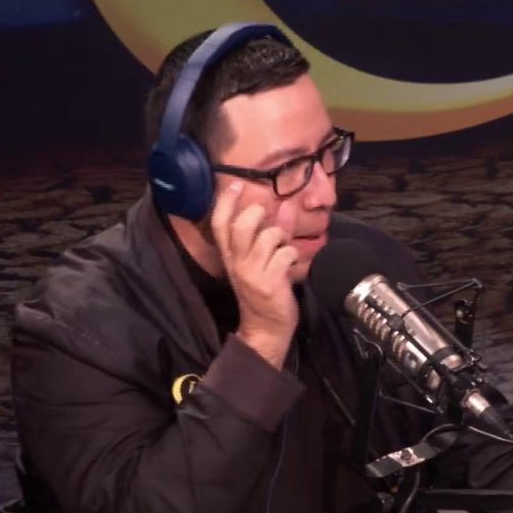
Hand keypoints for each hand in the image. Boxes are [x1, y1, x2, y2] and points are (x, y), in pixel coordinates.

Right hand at [211, 180, 299, 368]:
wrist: (265, 329)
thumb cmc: (264, 292)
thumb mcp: (260, 262)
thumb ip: (271, 234)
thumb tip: (285, 206)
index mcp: (230, 257)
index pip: (219, 224)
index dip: (225, 202)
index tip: (236, 183)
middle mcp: (237, 263)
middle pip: (240, 225)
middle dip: (257, 214)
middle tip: (267, 218)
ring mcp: (252, 273)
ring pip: (268, 237)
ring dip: (282, 236)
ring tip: (283, 247)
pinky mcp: (269, 283)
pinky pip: (286, 254)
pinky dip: (293, 254)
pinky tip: (291, 265)